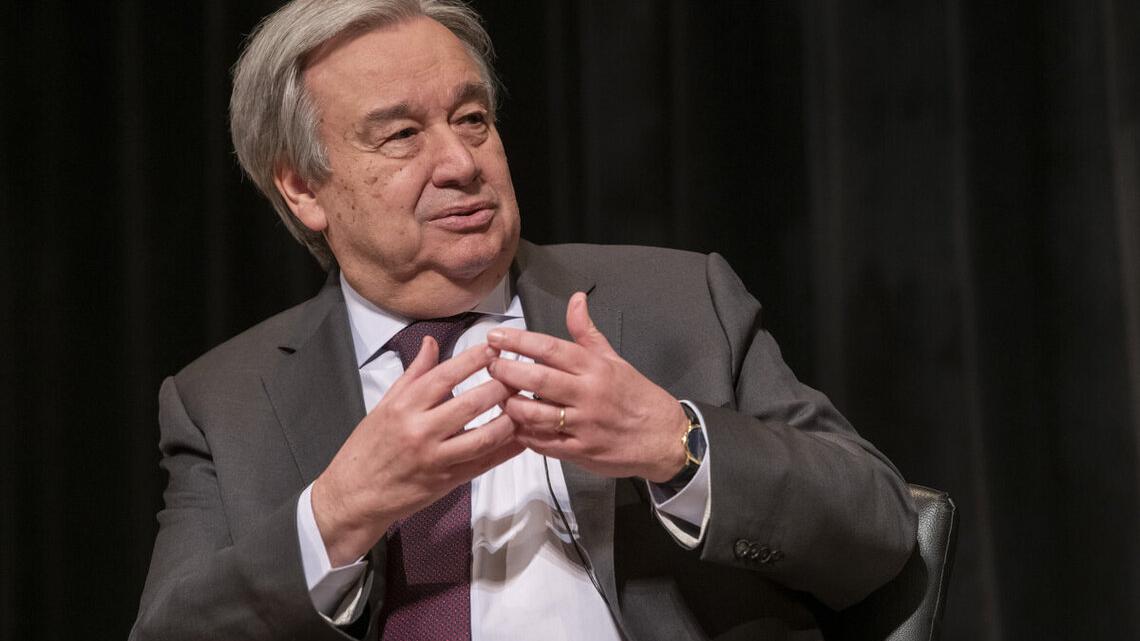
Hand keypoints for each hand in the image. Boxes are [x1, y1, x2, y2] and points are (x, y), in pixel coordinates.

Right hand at [311, 338, 522, 565]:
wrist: (354, 494)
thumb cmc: (369, 446)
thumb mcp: (386, 404)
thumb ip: (414, 374)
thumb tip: (431, 343)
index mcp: (404, 406)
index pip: (445, 376)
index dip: (473, 360)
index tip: (495, 348)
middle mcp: (421, 430)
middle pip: (470, 404)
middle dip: (500, 387)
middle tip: (519, 375)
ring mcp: (436, 458)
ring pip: (483, 436)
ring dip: (509, 420)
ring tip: (523, 405)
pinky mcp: (447, 481)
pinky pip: (484, 463)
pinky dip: (506, 450)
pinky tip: (522, 437)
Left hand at [486, 292, 687, 482]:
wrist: (665, 438)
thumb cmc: (637, 396)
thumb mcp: (615, 359)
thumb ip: (587, 332)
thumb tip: (576, 298)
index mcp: (595, 368)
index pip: (550, 349)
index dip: (518, 342)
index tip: (495, 337)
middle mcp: (588, 394)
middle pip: (537, 380)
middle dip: (507, 371)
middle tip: (489, 364)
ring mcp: (583, 425)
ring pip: (535, 415)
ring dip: (511, 405)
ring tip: (498, 397)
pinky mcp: (580, 452)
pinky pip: (543, 443)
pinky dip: (524, 434)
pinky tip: (514, 426)